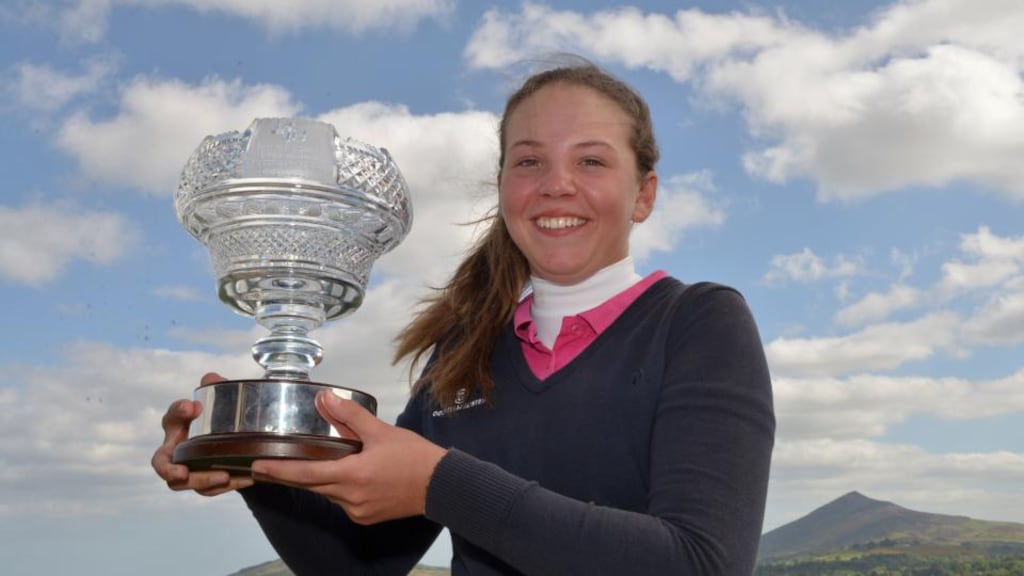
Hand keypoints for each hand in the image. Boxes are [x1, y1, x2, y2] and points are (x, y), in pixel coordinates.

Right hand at [150, 373, 254, 495]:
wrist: (232, 437)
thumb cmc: (217, 417)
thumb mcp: (218, 401)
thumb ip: (215, 388)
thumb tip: (211, 379)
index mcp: (178, 427)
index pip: (171, 417)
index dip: (177, 412)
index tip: (190, 407)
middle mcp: (177, 452)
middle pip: (165, 467)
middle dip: (172, 471)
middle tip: (183, 472)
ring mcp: (190, 471)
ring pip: (189, 484)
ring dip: (205, 482)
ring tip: (226, 476)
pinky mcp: (207, 484)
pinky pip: (213, 489)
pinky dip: (230, 485)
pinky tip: (246, 478)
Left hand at [251, 390, 447, 524]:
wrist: (441, 486)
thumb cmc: (414, 457)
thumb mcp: (382, 431)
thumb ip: (350, 416)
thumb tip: (325, 398)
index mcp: (352, 475)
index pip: (306, 473)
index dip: (279, 470)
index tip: (257, 466)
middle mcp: (350, 498)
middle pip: (310, 485)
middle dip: (287, 475)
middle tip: (263, 467)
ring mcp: (357, 510)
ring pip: (327, 492)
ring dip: (316, 479)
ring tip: (307, 462)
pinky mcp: (365, 516)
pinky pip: (342, 501)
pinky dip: (337, 487)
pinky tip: (345, 474)